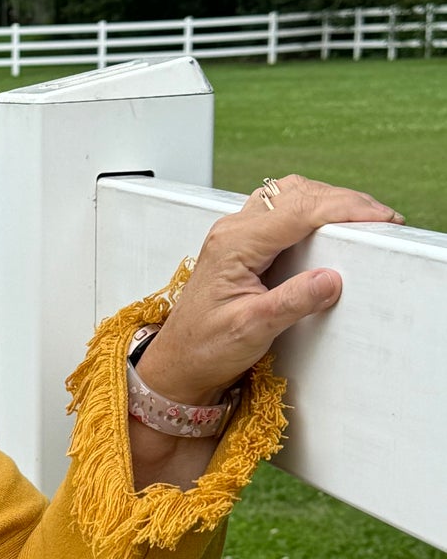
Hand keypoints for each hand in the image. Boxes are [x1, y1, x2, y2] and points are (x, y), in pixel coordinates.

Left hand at [138, 173, 403, 407]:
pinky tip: (330, 227)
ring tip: (362, 220)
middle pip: (296, 194)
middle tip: (380, 219)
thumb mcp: (252, 329)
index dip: (343, 208)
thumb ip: (292, 302)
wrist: (178, 364)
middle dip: (343, 201)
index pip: (298, 210)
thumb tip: (330, 279)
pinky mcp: (242, 244)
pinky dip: (312, 211)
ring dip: (327, 201)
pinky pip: (281, 211)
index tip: (377, 217)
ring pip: (288, 195)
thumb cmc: (203, 349)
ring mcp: (235, 235)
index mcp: (233, 244)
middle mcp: (232, 231)